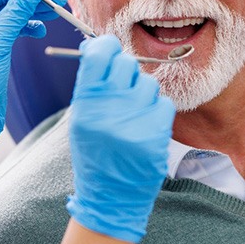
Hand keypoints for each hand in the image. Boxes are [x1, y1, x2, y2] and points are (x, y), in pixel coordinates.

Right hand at [67, 35, 175, 242]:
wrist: (110, 197)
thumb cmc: (94, 153)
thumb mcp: (81, 119)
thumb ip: (90, 84)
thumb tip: (99, 46)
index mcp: (85, 104)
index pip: (99, 54)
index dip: (106, 46)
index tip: (109, 48)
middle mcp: (109, 109)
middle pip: (126, 63)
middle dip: (126, 71)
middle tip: (122, 87)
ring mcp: (135, 121)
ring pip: (148, 82)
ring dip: (142, 93)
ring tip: (133, 115)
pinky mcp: (157, 134)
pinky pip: (163, 102)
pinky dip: (156, 111)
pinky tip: (145, 126)